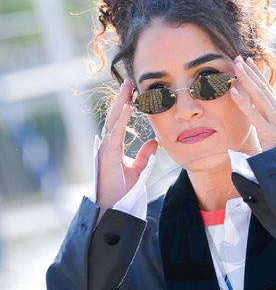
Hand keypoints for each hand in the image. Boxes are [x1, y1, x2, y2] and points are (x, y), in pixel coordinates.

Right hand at [96, 79, 157, 216]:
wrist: (115, 208)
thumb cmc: (123, 191)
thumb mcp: (138, 170)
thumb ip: (144, 156)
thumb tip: (154, 143)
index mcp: (114, 147)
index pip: (119, 121)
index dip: (124, 105)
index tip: (132, 91)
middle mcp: (107, 145)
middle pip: (114, 116)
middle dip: (121, 98)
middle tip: (128, 81)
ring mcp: (106, 150)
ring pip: (112, 121)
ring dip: (119, 104)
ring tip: (127, 88)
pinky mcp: (108, 156)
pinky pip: (115, 134)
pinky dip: (120, 120)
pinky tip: (126, 107)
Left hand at [230, 56, 275, 150]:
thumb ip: (268, 129)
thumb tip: (260, 123)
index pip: (268, 91)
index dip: (258, 76)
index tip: (249, 63)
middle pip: (263, 89)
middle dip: (250, 72)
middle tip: (239, 58)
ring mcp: (275, 122)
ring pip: (259, 97)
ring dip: (246, 80)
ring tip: (235, 67)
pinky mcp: (269, 132)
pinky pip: (253, 115)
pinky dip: (242, 103)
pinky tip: (232, 92)